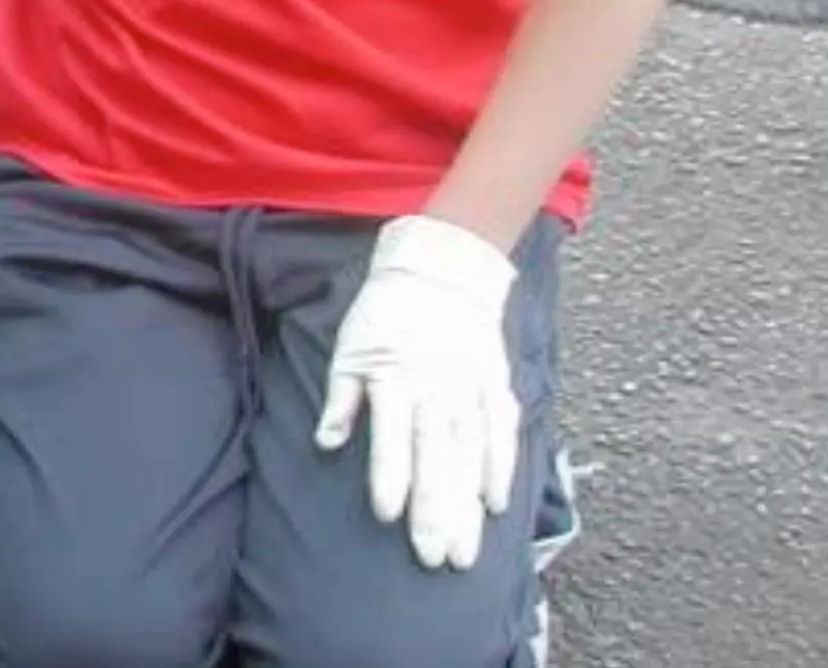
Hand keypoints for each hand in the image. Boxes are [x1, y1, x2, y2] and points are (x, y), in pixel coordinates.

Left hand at [314, 214, 520, 570]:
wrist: (442, 269)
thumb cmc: (385, 311)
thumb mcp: (349, 346)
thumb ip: (342, 397)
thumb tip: (325, 441)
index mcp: (395, 377)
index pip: (393, 436)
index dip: (390, 476)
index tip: (388, 516)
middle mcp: (436, 388)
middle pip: (437, 456)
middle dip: (435, 510)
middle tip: (433, 557)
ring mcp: (470, 389)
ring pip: (470, 455)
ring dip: (467, 505)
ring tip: (464, 550)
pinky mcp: (496, 386)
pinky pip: (501, 432)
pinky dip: (501, 468)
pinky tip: (495, 504)